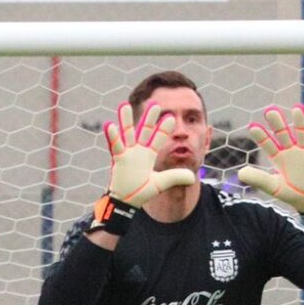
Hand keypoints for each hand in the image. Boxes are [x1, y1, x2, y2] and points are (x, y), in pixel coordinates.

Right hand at [90, 102, 196, 237]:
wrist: (127, 201)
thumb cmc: (142, 191)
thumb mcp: (162, 183)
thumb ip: (176, 177)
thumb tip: (193, 177)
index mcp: (149, 154)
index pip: (158, 138)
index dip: (164, 129)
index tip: (170, 117)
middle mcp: (139, 151)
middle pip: (144, 131)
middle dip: (149, 118)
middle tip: (155, 103)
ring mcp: (128, 154)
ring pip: (127, 133)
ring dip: (126, 120)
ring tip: (125, 105)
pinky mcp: (118, 160)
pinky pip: (116, 146)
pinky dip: (112, 136)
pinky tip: (110, 125)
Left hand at [239, 105, 303, 214]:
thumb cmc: (289, 192)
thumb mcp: (273, 187)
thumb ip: (258, 179)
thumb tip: (240, 173)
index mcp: (278, 157)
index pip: (268, 145)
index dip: (261, 137)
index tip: (253, 127)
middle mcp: (290, 151)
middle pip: (283, 134)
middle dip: (278, 124)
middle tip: (270, 111)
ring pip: (301, 134)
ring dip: (300, 122)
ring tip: (296, 109)